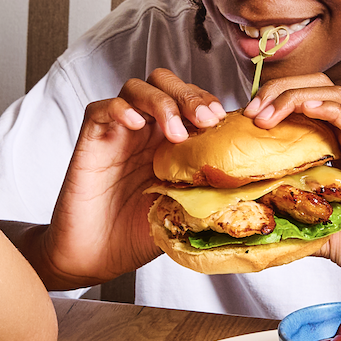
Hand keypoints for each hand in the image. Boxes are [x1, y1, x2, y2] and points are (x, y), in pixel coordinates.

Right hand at [33, 70, 224, 288]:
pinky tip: (136, 126)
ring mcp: (117, 133)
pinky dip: (121, 109)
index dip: (209, 102)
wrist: (94, 257)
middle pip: (165, 83)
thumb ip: (207, 192)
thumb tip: (249, 189)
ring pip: (136, 88)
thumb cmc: (135, 236)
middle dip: (189, 94)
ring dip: (162, 103)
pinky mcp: (92, 140)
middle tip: (205, 120)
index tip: (225, 122)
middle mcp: (144, 131)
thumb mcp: (183, 212)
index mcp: (168, 143)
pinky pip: (101, 108)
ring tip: (175, 133)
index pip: (190, 101)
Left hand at [248, 74, 340, 297]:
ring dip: (294, 96)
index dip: (276, 100)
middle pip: (318, 87)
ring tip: (266, 115)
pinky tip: (304, 108)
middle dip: (280, 89)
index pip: (308, 101)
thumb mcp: (317, 229)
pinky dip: (326, 107)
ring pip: (333, 95)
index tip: (246, 118)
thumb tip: (253, 224)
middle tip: (250, 111)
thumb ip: (291, 219)